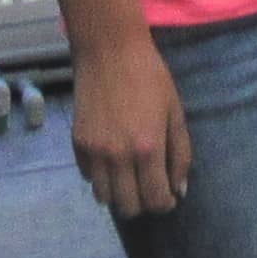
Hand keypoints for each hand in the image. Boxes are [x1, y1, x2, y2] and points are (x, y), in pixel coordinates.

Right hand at [71, 33, 190, 219]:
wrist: (109, 50)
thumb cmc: (150, 77)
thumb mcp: (174, 112)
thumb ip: (180, 153)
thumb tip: (179, 190)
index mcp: (147, 148)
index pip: (155, 199)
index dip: (165, 204)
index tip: (169, 197)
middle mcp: (118, 157)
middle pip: (128, 207)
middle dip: (143, 203)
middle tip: (150, 188)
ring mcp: (94, 152)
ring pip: (104, 198)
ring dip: (120, 193)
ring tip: (130, 176)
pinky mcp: (76, 144)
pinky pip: (88, 177)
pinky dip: (101, 176)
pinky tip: (111, 159)